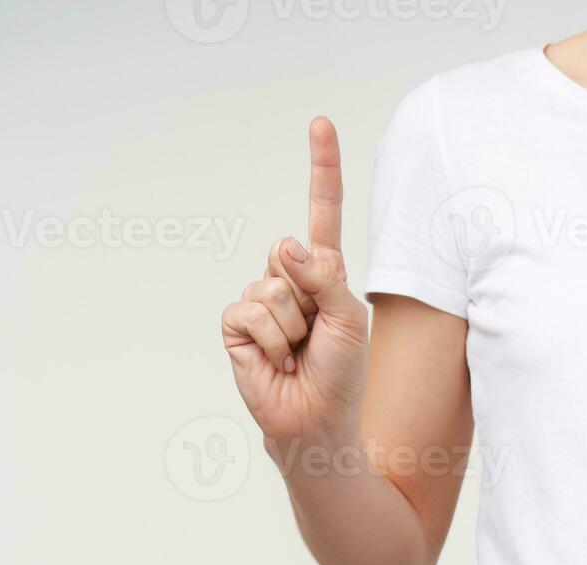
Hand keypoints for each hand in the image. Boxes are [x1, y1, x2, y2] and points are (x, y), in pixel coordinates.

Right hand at [222, 118, 368, 444]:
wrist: (317, 419)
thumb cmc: (342, 372)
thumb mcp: (349, 318)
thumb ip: (324, 277)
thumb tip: (287, 244)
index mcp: (323, 271)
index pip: (320, 211)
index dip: (321, 168)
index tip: (320, 123)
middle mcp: (288, 279)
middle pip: (287, 251)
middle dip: (308, 294)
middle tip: (315, 333)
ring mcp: (259, 301)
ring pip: (270, 287)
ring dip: (292, 327)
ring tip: (298, 352)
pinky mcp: (236, 325)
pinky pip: (249, 311)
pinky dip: (270, 339)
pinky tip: (276, 360)